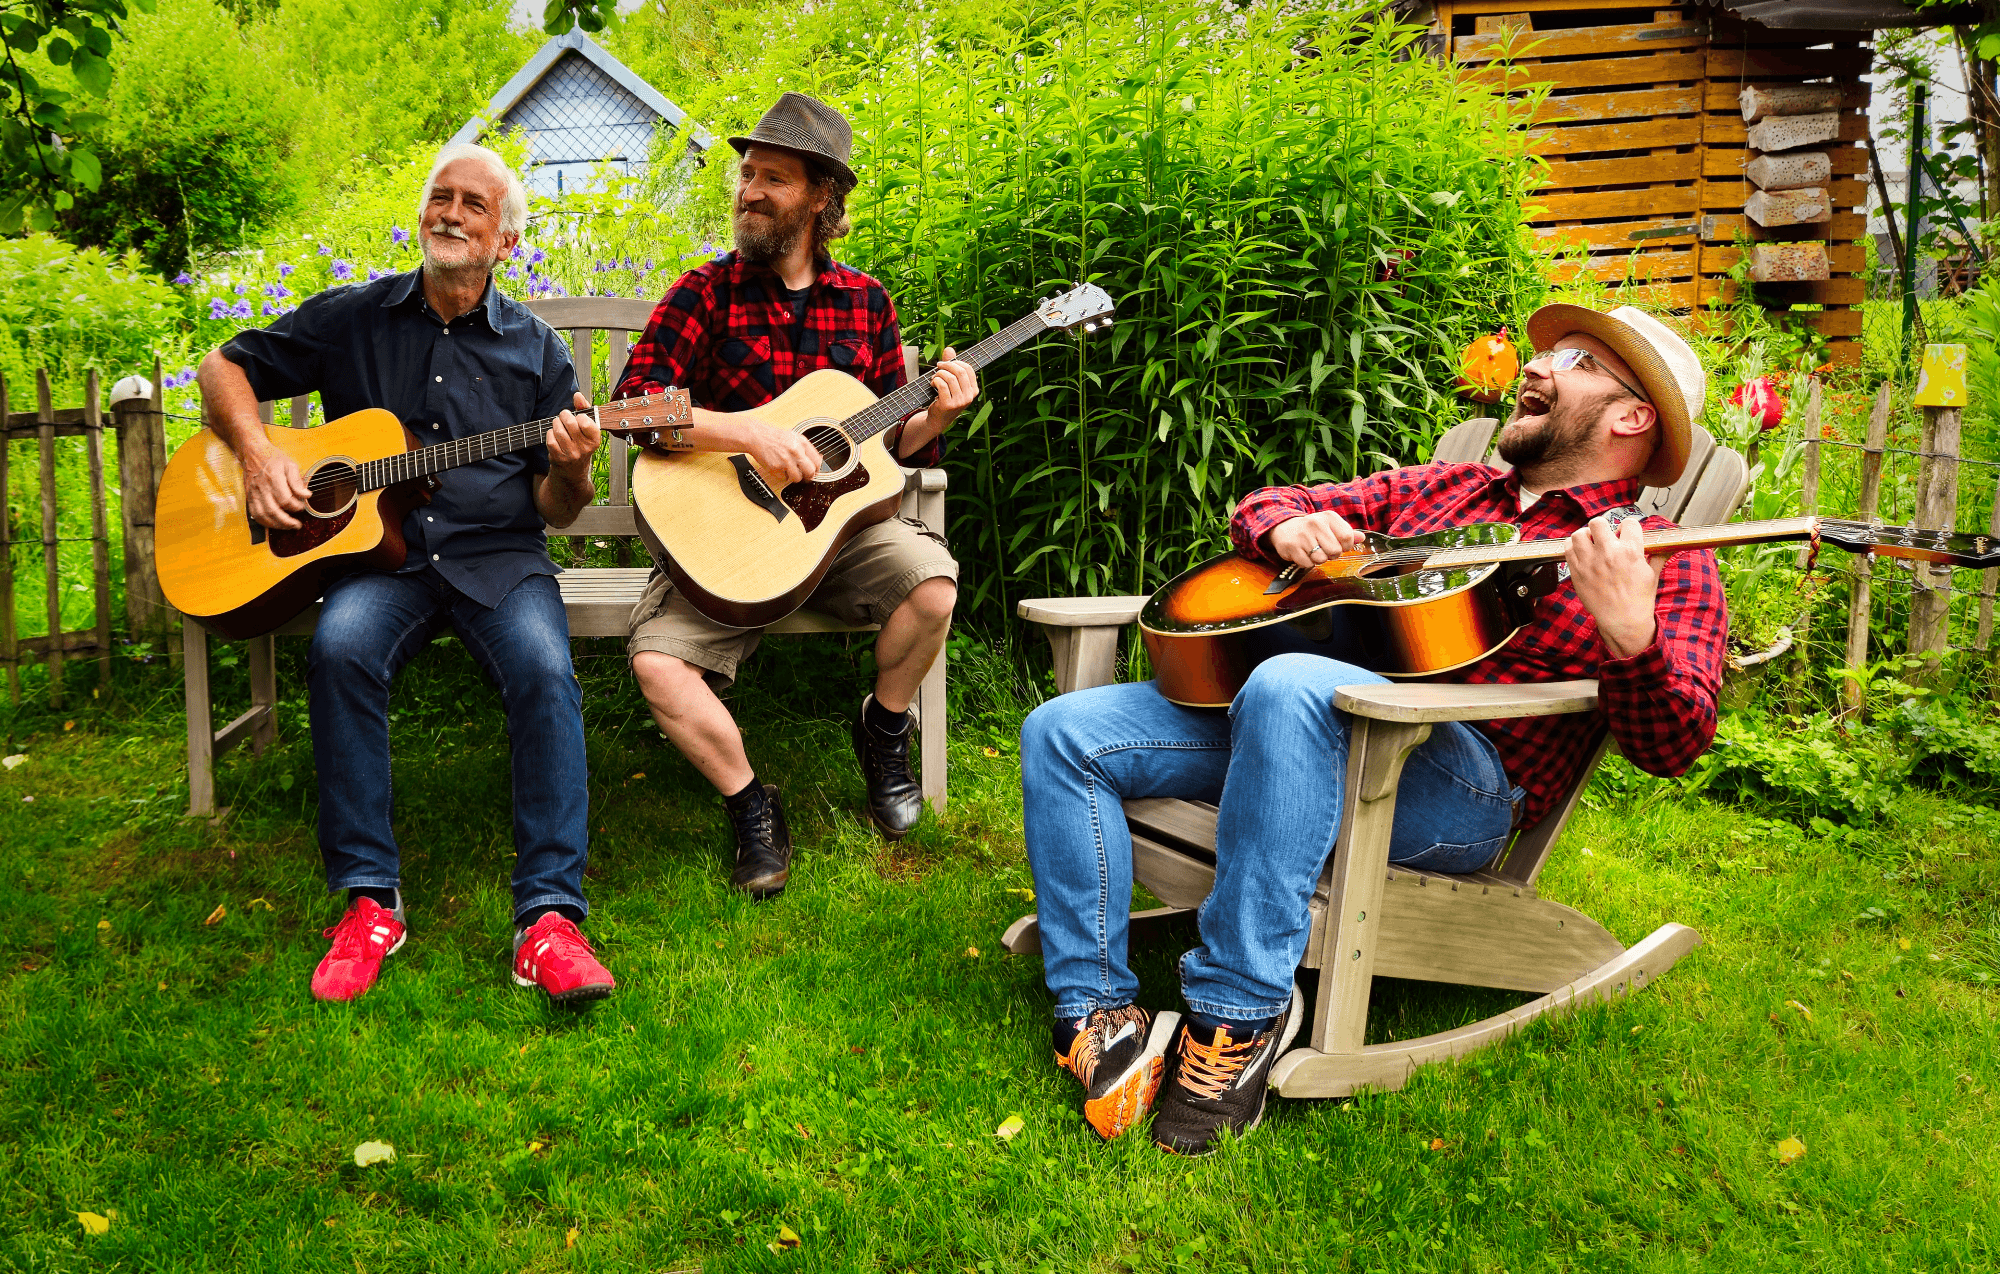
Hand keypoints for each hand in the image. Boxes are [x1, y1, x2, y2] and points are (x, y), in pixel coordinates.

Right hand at [244, 441, 310, 530]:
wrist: (252, 452)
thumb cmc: (273, 458)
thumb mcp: (290, 464)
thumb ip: (298, 481)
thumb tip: (307, 495)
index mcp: (273, 477)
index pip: (285, 499)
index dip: (296, 507)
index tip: (303, 507)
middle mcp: (262, 487)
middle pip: (273, 510)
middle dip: (287, 521)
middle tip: (297, 525)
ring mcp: (253, 493)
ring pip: (263, 515)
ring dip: (276, 525)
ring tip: (288, 527)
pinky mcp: (249, 497)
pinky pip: (255, 514)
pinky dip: (265, 522)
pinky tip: (275, 524)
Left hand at [547, 391, 601, 477]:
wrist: (573, 470)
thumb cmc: (580, 445)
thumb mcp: (587, 428)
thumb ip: (584, 409)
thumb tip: (578, 395)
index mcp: (595, 440)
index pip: (585, 421)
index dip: (580, 416)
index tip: (579, 418)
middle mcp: (584, 448)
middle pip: (569, 422)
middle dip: (564, 415)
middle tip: (564, 417)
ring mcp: (571, 454)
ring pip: (558, 429)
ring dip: (556, 424)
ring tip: (559, 425)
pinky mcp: (558, 457)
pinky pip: (550, 438)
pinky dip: (550, 434)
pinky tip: (554, 436)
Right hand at [743, 418, 821, 486]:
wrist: (757, 436)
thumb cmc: (775, 437)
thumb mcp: (794, 437)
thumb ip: (805, 449)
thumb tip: (818, 462)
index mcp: (802, 442)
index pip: (817, 461)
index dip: (817, 469)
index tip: (814, 471)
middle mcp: (796, 451)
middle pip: (810, 472)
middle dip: (808, 476)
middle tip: (805, 476)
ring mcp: (786, 460)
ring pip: (797, 478)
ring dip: (794, 477)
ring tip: (789, 470)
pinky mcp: (776, 468)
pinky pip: (784, 479)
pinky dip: (782, 476)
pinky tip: (778, 468)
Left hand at [927, 347, 977, 427]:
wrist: (938, 419)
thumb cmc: (945, 398)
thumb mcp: (951, 383)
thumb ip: (951, 365)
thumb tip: (949, 349)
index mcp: (974, 390)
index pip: (968, 369)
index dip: (956, 362)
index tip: (945, 364)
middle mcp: (969, 397)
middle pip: (960, 371)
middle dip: (946, 365)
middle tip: (938, 367)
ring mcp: (959, 402)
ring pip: (950, 378)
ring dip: (939, 374)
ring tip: (935, 377)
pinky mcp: (948, 405)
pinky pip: (942, 385)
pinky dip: (935, 381)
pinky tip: (932, 384)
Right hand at [1267, 511, 1366, 570]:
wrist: (1284, 528)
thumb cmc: (1312, 529)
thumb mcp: (1329, 526)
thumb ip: (1346, 533)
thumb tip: (1362, 538)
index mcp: (1328, 517)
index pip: (1347, 537)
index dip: (1345, 546)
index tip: (1339, 545)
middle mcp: (1316, 523)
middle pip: (1335, 550)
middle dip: (1331, 554)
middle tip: (1323, 549)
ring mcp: (1303, 535)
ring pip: (1321, 559)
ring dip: (1318, 559)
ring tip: (1312, 551)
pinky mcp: (1292, 547)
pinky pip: (1307, 564)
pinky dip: (1306, 563)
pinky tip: (1302, 553)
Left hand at [1567, 515, 1669, 658]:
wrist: (1623, 620)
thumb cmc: (1639, 599)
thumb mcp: (1652, 574)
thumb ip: (1657, 555)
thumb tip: (1664, 545)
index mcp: (1630, 552)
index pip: (1628, 523)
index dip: (1628, 527)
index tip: (1626, 534)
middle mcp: (1609, 554)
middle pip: (1598, 522)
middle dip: (1603, 527)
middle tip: (1605, 536)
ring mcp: (1590, 562)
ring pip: (1579, 534)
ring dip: (1586, 536)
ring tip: (1591, 544)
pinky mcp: (1577, 572)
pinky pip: (1568, 549)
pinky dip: (1573, 547)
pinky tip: (1582, 553)